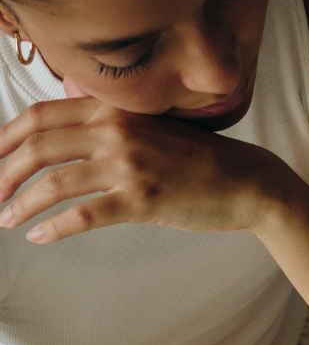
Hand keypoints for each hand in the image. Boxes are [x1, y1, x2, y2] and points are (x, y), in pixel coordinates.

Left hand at [0, 94, 290, 242]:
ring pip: (54, 184)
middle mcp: (116, 131)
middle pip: (38, 148)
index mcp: (114, 108)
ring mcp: (129, 166)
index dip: (4, 139)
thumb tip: (63, 125)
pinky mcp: (143, 200)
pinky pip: (84, 215)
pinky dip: (54, 227)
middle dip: (2, 173)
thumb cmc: (201, 159)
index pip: (40, 117)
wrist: (248, 180)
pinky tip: (39, 236)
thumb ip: (109, 121)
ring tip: (5, 219)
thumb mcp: (152, 126)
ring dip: (21, 203)